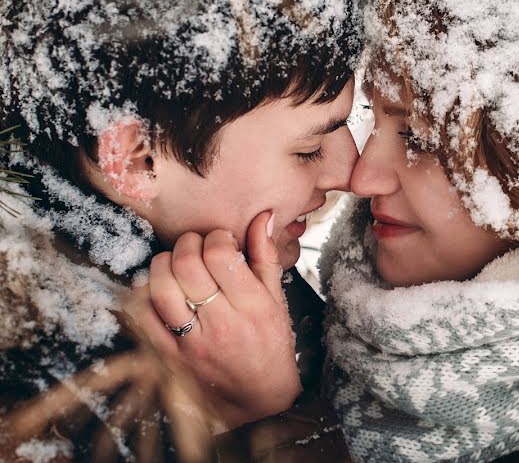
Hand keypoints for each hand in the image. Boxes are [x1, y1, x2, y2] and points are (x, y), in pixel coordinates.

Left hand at [124, 211, 300, 428]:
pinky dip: (144, 294)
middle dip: (187, 244)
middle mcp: (221, 322)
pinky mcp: (170, 356)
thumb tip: (261, 217)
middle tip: (195, 246)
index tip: (222, 241)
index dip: (216, 237)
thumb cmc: (271, 344)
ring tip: (176, 264)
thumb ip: (266, 256)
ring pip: (161, 288)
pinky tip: (158, 288)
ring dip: (163, 264)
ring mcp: (192, 341)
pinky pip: (144, 317)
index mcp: (252, 305)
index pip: (221, 255)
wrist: (259, 397)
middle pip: (186, 265)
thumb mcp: (277, 299)